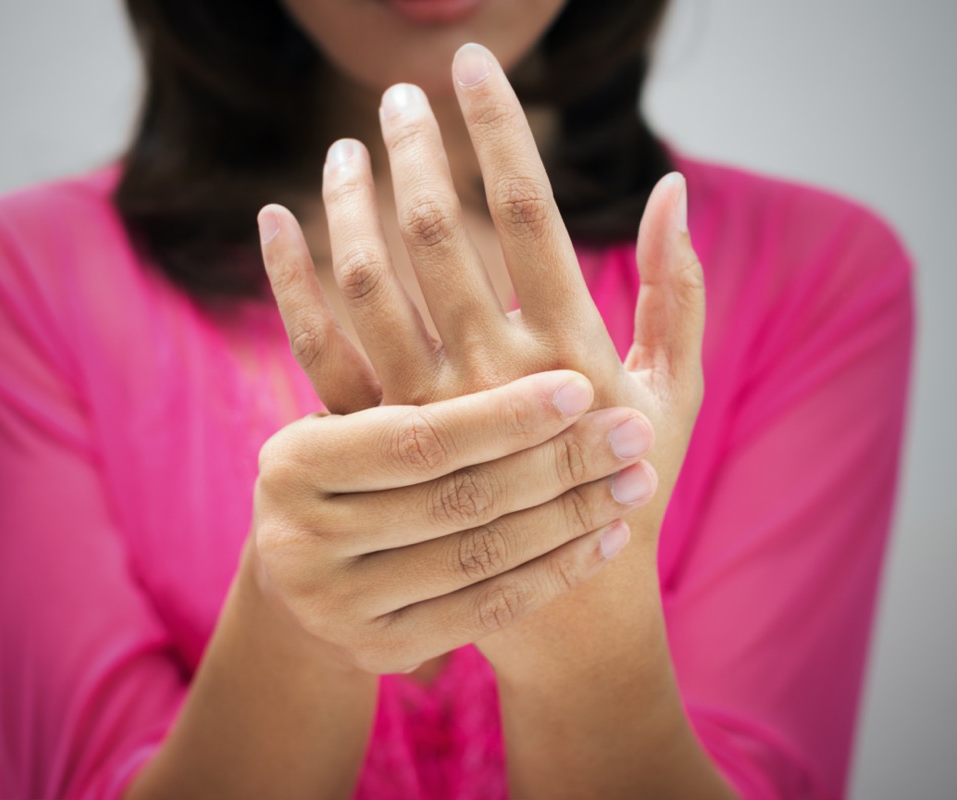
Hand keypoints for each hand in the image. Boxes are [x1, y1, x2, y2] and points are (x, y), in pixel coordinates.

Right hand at [249, 370, 656, 674]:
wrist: (312, 569)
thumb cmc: (354, 459)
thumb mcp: (352, 400)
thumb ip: (402, 339)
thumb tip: (504, 265)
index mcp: (293, 460)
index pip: (418, 438)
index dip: (501, 415)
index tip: (580, 385)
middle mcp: (300, 539)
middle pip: (457, 501)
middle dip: (557, 465)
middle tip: (632, 432)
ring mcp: (336, 605)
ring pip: (481, 557)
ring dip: (570, 516)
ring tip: (637, 478)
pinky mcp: (377, 650)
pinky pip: (487, 609)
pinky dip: (554, 571)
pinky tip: (606, 536)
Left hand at [257, 43, 704, 669]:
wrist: (557, 606)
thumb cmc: (625, 486)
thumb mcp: (674, 394)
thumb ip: (678, 292)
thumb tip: (673, 189)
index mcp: (568, 350)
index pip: (523, 211)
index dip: (496, 128)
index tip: (471, 64)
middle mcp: (488, 375)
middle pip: (435, 231)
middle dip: (416, 147)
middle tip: (401, 91)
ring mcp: (421, 410)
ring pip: (367, 279)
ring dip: (350, 200)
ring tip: (347, 144)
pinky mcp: (371, 442)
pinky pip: (316, 348)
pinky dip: (290, 281)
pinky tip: (277, 220)